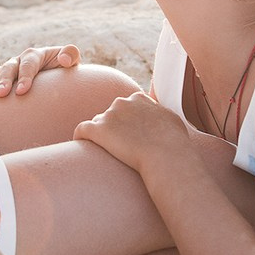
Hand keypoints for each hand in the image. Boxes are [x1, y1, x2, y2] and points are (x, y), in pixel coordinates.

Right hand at [0, 45, 80, 96]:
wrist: (58, 78)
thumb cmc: (65, 71)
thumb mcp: (71, 62)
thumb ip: (70, 55)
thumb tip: (64, 59)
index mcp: (35, 55)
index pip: (28, 64)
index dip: (25, 76)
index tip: (22, 91)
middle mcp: (20, 60)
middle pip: (9, 67)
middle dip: (4, 80)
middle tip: (0, 94)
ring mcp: (10, 69)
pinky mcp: (3, 78)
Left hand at [74, 91, 188, 172]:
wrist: (166, 155)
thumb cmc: (173, 142)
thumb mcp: (172, 119)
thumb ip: (160, 114)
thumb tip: (160, 116)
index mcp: (138, 98)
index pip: (125, 107)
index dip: (126, 123)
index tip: (129, 136)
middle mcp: (122, 102)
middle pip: (110, 115)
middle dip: (113, 129)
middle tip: (119, 148)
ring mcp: (109, 115)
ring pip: (97, 124)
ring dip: (100, 136)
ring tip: (103, 152)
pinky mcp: (98, 130)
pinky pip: (81, 130)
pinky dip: (80, 137)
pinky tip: (81, 145)